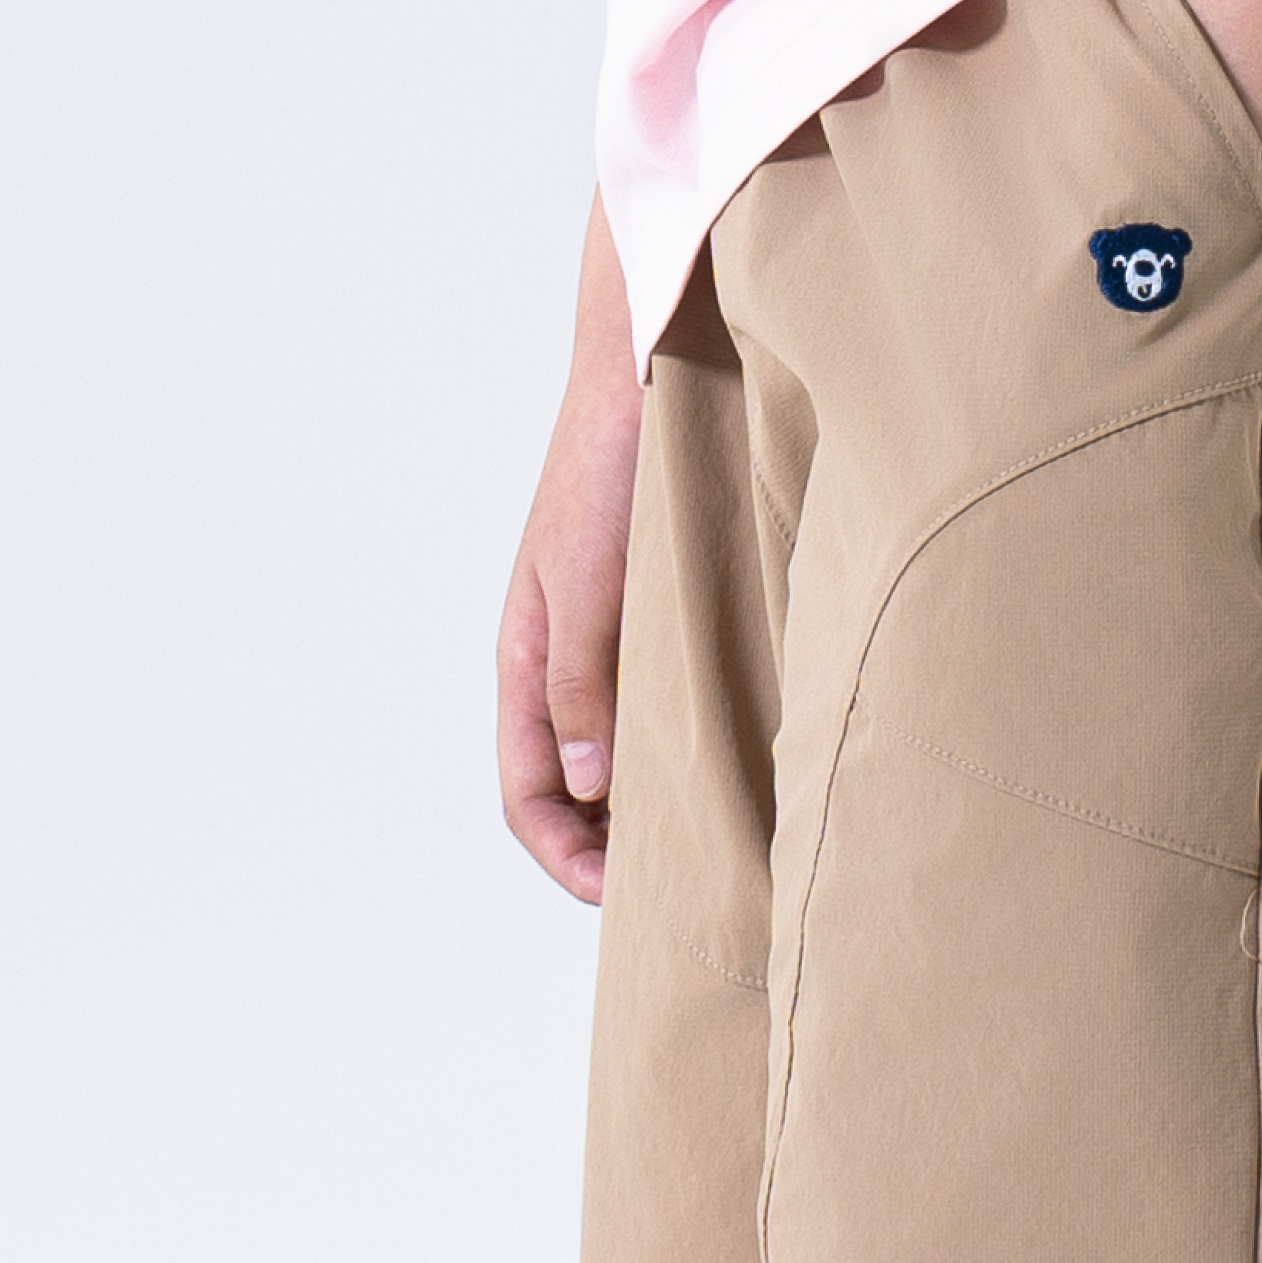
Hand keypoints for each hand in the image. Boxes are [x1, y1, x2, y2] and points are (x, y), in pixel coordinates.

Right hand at [497, 203, 643, 903]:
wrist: (651, 361)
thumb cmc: (611, 459)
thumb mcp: (588, 578)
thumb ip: (580, 681)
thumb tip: (586, 783)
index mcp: (526, 658)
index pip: (526, 795)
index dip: (566, 859)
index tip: (622, 901)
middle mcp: (561, 664)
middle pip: (571, 794)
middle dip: (610, 854)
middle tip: (680, 896)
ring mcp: (607, 648)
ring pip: (616, 760)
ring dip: (650, 811)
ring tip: (713, 850)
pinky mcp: (654, 625)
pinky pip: (657, 714)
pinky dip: (681, 758)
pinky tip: (735, 774)